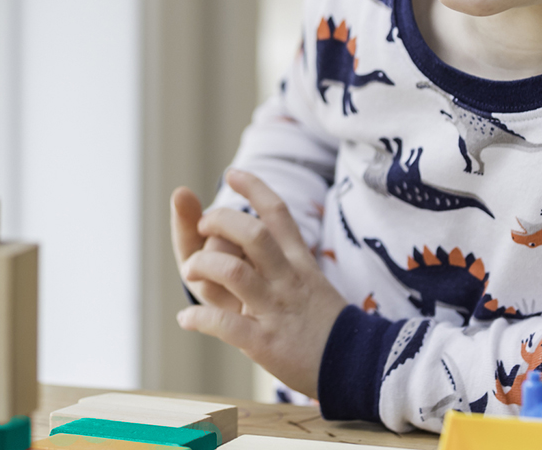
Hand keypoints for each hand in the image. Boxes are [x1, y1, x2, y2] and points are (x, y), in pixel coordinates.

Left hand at [176, 169, 347, 397]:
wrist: (355, 367)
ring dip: (202, 265)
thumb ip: (276, 262)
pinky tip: (187, 319)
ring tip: (190, 270)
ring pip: (233, 271)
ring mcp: (275, 309)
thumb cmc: (320, 324)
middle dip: (218, 222)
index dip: (255, 188)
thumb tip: (236, 238)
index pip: (278, 213)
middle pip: (252, 233)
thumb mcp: (307, 282)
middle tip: (202, 227)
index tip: (233, 172)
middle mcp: (287, 279)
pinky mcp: (265, 342)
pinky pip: (225, 324)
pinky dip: (199, 319)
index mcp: (298, 261)